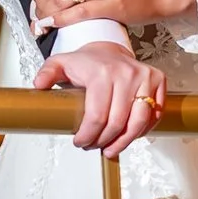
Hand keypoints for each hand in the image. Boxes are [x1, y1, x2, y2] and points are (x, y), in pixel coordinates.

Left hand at [32, 34, 165, 157]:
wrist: (109, 49)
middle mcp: (126, 73)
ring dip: (124, 142)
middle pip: (117, 123)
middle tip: (93, 146)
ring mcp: (145, 76)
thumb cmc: (86, 62)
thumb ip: (47, 73)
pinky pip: (154, 115)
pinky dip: (142, 130)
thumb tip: (39, 85)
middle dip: (103, 141)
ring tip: (110, 149)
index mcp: (102, 72)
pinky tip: (128, 136)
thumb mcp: (60, 63)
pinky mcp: (158, 80)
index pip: (97, 116)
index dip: (87, 135)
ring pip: (138, 122)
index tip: (80, 142)